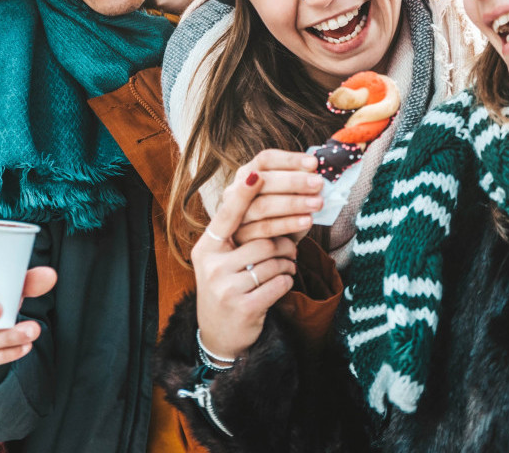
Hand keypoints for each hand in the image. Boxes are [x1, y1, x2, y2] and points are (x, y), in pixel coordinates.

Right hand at [194, 162, 300, 359]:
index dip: (242, 194)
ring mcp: (226, 287)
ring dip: (287, 262)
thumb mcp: (223, 259)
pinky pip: (280, 282)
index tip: (256, 174)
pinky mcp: (244, 306)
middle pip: (262, 238)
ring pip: (274, 260)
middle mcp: (212, 265)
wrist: (219, 334)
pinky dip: (287, 281)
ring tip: (285, 267)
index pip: (227, 216)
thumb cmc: (229, 286)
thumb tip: (270, 199)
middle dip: (285, 238)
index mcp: (206, 247)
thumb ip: (238, 234)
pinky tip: (281, 284)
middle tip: (302, 230)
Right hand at [228, 150, 322, 245]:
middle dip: (293, 181)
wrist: (271, 249)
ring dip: (293, 203)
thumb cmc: (283, 215)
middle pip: (263, 181)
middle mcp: (236, 191)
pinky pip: (265, 228)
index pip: (266, 159)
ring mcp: (236, 215)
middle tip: (318, 183)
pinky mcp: (241, 237)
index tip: (314, 163)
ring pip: (263, 206)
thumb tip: (318, 171)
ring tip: (317, 203)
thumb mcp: (289, 196)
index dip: (290, 159)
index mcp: (248, 174)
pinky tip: (307, 221)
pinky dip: (288, 224)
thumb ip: (300, 181)